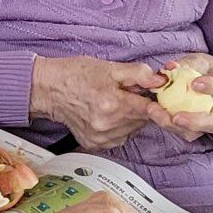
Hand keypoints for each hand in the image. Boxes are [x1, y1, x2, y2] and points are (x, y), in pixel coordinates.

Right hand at [29, 55, 168, 148]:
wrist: (49, 89)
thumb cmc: (76, 75)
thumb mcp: (109, 67)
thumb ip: (138, 74)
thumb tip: (161, 80)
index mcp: (113, 104)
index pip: (150, 111)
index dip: (160, 106)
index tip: (163, 105)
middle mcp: (107, 125)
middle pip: (142, 120)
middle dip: (141, 106)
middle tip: (129, 93)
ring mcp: (101, 138)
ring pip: (132, 130)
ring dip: (131, 118)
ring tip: (115, 102)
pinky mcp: (95, 144)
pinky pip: (119, 137)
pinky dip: (120, 127)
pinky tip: (108, 114)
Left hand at [148, 51, 212, 140]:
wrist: (211, 89)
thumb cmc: (206, 73)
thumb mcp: (200, 63)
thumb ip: (187, 64)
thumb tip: (170, 66)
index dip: (211, 86)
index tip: (194, 83)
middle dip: (195, 122)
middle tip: (176, 117)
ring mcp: (207, 126)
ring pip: (195, 133)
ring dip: (173, 126)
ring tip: (154, 112)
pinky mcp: (193, 132)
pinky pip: (180, 132)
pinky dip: (165, 123)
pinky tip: (151, 112)